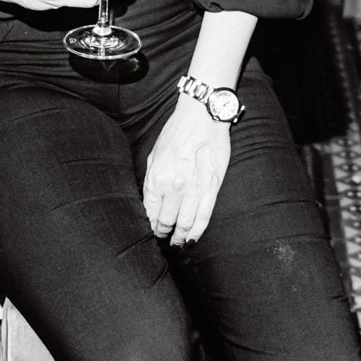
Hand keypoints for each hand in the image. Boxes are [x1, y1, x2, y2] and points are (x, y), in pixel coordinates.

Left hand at [143, 96, 231, 245]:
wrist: (203, 117)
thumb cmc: (177, 133)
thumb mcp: (154, 155)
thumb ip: (151, 180)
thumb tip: (150, 202)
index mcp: (157, 178)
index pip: (150, 212)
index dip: (149, 225)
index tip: (150, 230)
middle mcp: (174, 187)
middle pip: (166, 221)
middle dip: (162, 233)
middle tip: (162, 238)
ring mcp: (194, 190)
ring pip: (185, 225)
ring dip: (179, 237)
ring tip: (177, 243)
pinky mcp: (212, 189)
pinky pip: (203, 218)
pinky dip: (197, 232)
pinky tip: (192, 239)